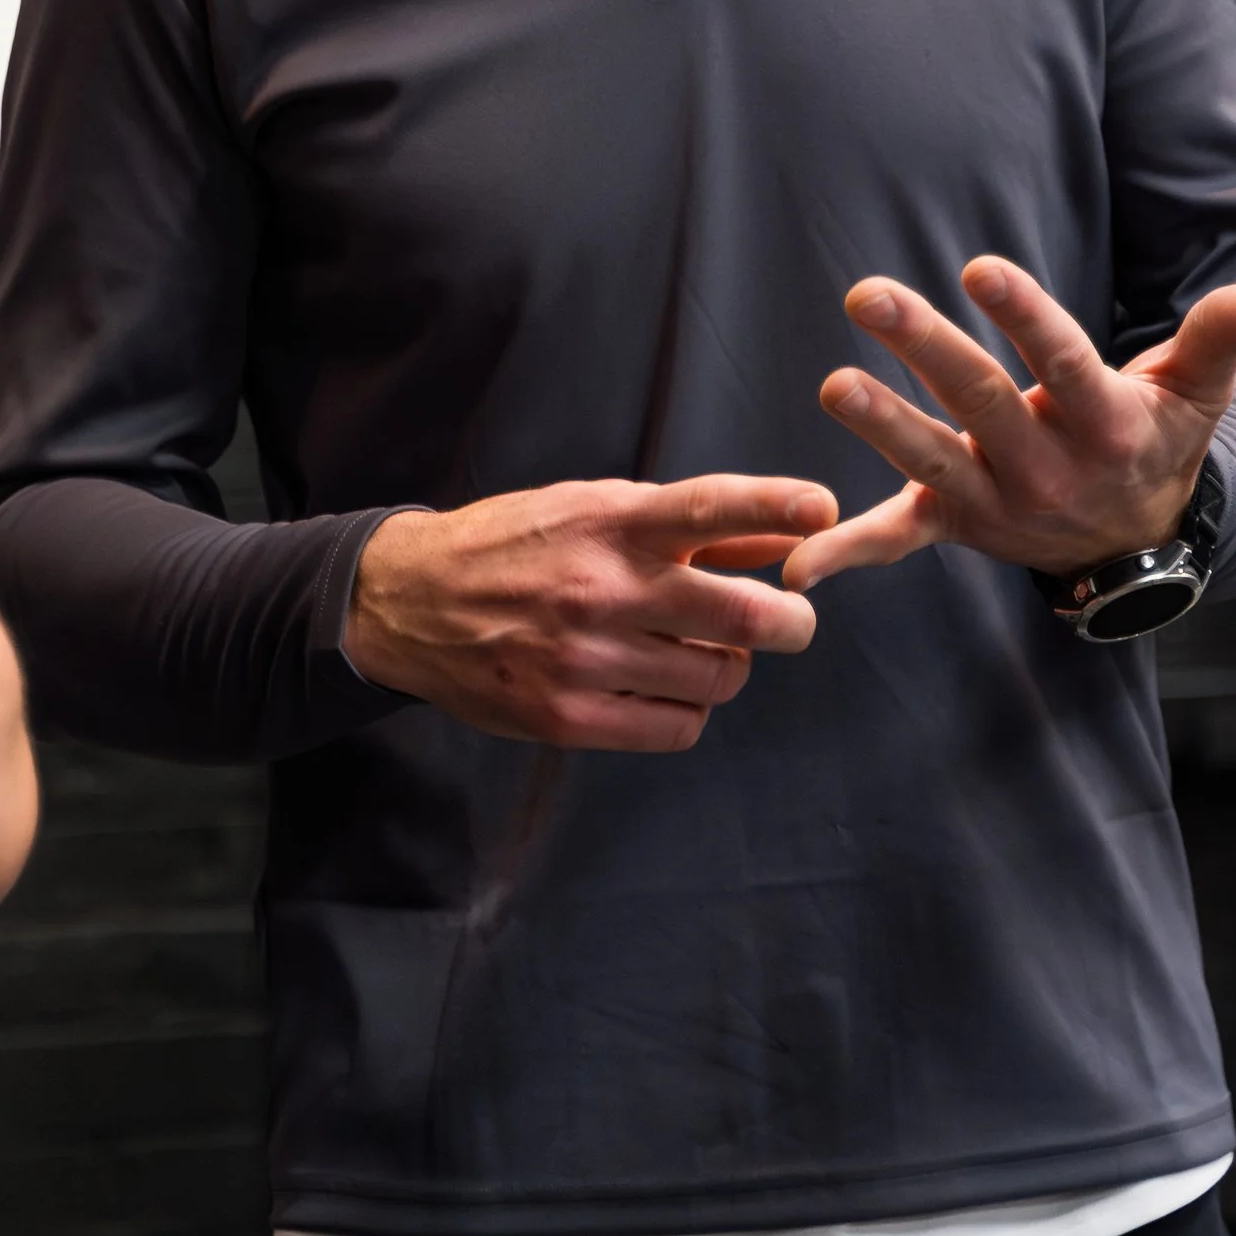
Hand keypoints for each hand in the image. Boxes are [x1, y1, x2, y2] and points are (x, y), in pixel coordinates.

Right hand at [345, 473, 836, 751]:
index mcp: (611, 522)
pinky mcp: (567, 717)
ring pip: (719, 678)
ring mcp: (585, 659)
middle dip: (790, 623)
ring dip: (729, 666)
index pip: (709, 507)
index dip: (775, 508)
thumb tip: (775, 542)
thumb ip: (683, 527)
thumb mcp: (591, 507)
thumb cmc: (516, 545)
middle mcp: (603, 588)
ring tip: (700, 649)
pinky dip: (689, 711)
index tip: (825, 510)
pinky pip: (678, 728)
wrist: (410, 601)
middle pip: (745, 618)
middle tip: (792, 621)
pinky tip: (662, 687)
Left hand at [782, 257, 1235, 590]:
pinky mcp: (954, 521)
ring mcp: (997, 501)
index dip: (1024, 316)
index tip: (980, 267)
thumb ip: (1227, 336)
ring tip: (834, 383)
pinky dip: (849, 552)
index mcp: (1106, 426)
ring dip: (881, 424)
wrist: (1138, 538)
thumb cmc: (1159, 434)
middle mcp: (1047, 469)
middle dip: (926, 349)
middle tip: (870, 293)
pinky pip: (899, 539)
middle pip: (982, 403)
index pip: (1062, 363)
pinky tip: (799, 565)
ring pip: (932, 460)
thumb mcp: (1201, 388)